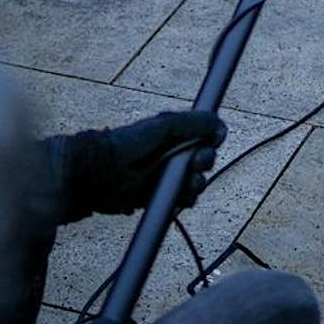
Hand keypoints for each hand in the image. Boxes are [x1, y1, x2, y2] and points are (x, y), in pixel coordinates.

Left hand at [64, 109, 228, 217]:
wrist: (103, 172)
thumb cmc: (130, 143)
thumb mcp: (164, 125)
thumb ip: (194, 122)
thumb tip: (220, 126)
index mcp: (178, 133)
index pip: (207, 135)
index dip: (213, 139)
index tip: (214, 140)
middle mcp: (176, 154)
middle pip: (206, 159)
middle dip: (205, 161)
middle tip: (195, 163)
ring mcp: (169, 176)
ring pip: (197, 182)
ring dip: (196, 183)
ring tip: (187, 183)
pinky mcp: (162, 196)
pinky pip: (184, 200)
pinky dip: (184, 199)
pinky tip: (178, 196)